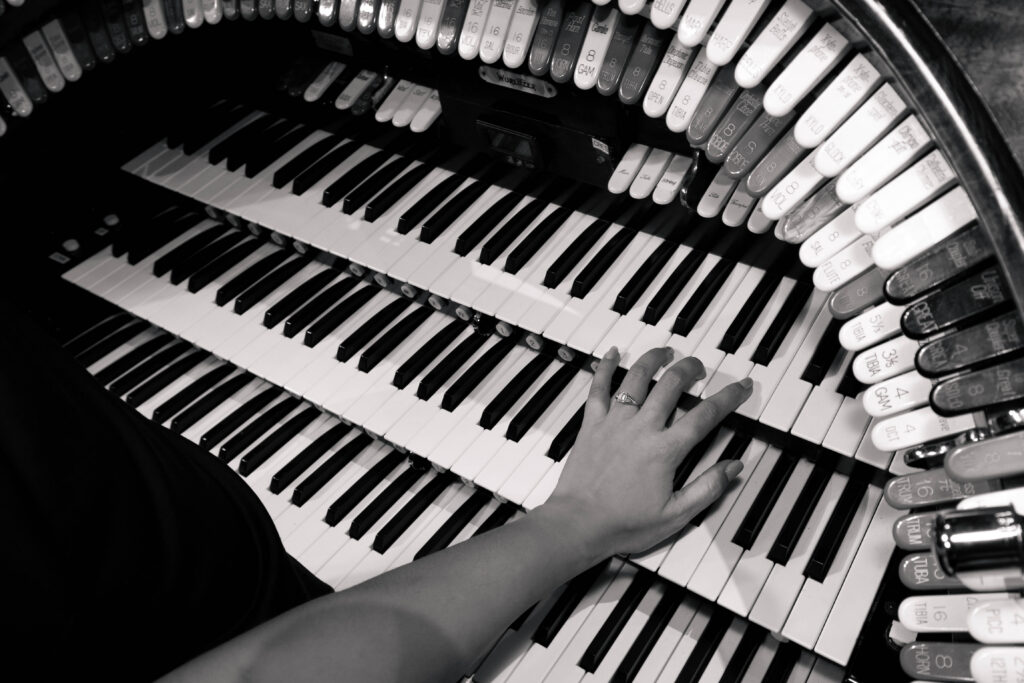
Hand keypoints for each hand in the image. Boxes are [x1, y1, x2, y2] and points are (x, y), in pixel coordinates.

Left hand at [537, 347, 751, 559]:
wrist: (578, 524)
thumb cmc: (624, 523)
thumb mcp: (676, 515)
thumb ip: (707, 488)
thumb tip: (734, 467)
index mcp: (665, 450)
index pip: (705, 416)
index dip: (728, 398)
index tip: (742, 386)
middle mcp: (641, 428)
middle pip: (671, 385)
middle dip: (689, 369)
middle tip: (699, 367)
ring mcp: (614, 422)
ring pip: (636, 378)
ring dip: (653, 360)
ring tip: (666, 351)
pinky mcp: (591, 424)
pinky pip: (598, 388)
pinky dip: (604, 367)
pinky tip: (612, 353)